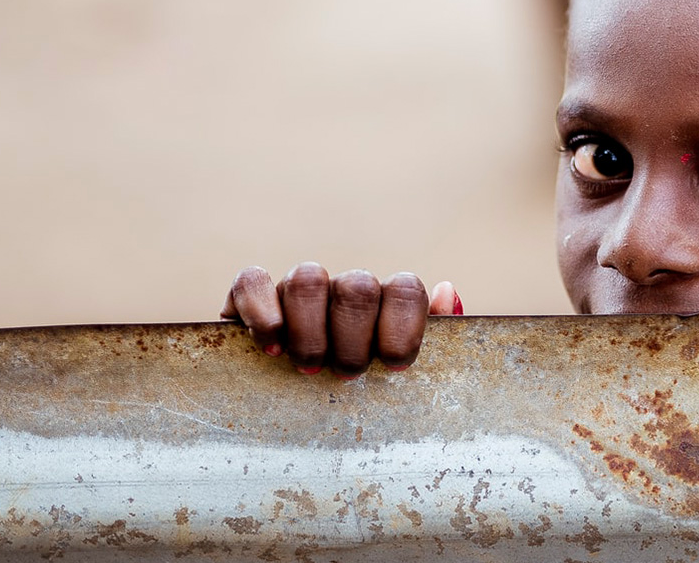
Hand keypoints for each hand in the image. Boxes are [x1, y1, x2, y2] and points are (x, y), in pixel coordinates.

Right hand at [221, 262, 461, 376]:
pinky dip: (262, 313)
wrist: (288, 418)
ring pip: (308, 279)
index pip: (405, 288)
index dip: (402, 326)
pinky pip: (253, 280)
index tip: (393, 366)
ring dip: (310, 332)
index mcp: (385, 304)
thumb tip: (448, 292)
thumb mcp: (401, 379)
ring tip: (309, 368)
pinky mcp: (250, 294)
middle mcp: (342, 288)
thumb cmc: (360, 400)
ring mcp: (296, 288)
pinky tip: (270, 349)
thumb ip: (436, 340)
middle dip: (354, 339)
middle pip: (357, 287)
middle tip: (346, 375)